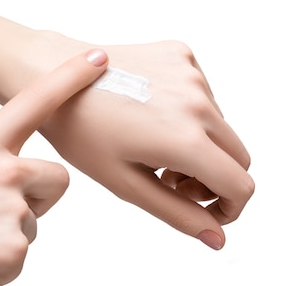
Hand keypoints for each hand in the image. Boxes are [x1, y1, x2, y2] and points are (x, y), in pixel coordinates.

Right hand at [0, 49, 108, 285]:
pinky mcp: (14, 249)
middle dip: (36, 196)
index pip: (33, 102)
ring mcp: (11, 209)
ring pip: (34, 220)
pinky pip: (21, 255)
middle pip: (58, 178)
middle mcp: (3, 171)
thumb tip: (10, 176)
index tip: (97, 58)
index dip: (69, 78)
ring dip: (8, 233)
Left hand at [39, 39, 254, 249]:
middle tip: (172, 180)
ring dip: (201, 144)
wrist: (53, 73)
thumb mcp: (127, 183)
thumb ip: (179, 214)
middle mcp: (198, 102)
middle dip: (215, 178)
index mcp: (184, 139)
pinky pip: (206, 95)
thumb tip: (217, 238)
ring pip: (222, 126)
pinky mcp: (183, 54)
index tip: (205, 211)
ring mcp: (192, 73)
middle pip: (239, 156)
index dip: (230, 208)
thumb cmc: (82, 132)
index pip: (240, 185)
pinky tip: (154, 114)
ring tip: (155, 145)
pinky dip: (190, 113)